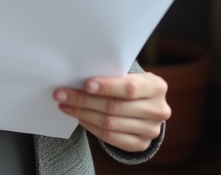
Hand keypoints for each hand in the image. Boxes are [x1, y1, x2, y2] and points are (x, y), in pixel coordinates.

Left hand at [53, 72, 169, 152]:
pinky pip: (110, 138)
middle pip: (115, 107)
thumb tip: (78, 77)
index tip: (85, 84)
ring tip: (65, 105)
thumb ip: (112, 76)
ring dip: (83, 113)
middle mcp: (158, 110)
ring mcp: (151, 130)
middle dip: (84, 100)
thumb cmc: (132, 85)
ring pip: (110, 123)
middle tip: (61, 94)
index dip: (107, 87)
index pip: (130, 88)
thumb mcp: (130, 75)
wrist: (146, 107)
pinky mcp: (141, 144)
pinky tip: (79, 117)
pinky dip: (91, 126)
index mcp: (157, 87)